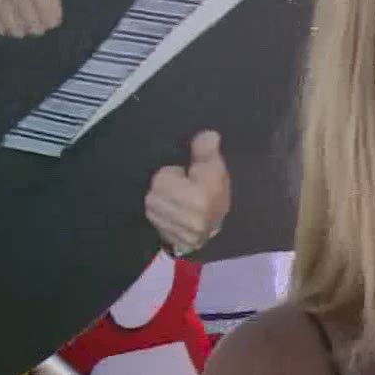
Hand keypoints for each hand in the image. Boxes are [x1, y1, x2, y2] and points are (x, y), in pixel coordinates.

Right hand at [0, 0, 101, 37]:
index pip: (50, 16)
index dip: (53, 19)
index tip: (52, 15)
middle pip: (33, 24)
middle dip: (39, 26)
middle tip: (39, 22)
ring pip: (13, 26)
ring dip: (21, 29)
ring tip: (26, 24)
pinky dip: (2, 27)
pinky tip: (9, 23)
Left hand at [147, 130, 232, 255]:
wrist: (222, 227)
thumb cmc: (218, 194)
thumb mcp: (216, 169)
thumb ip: (207, 151)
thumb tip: (208, 134)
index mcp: (200, 198)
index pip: (162, 178)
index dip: (173, 174)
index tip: (185, 176)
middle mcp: (189, 218)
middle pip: (154, 194)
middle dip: (165, 189)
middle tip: (182, 189)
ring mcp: (181, 232)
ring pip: (152, 208)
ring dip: (161, 203)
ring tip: (178, 202)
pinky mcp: (174, 240)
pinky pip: (155, 222)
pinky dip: (161, 217)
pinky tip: (173, 215)